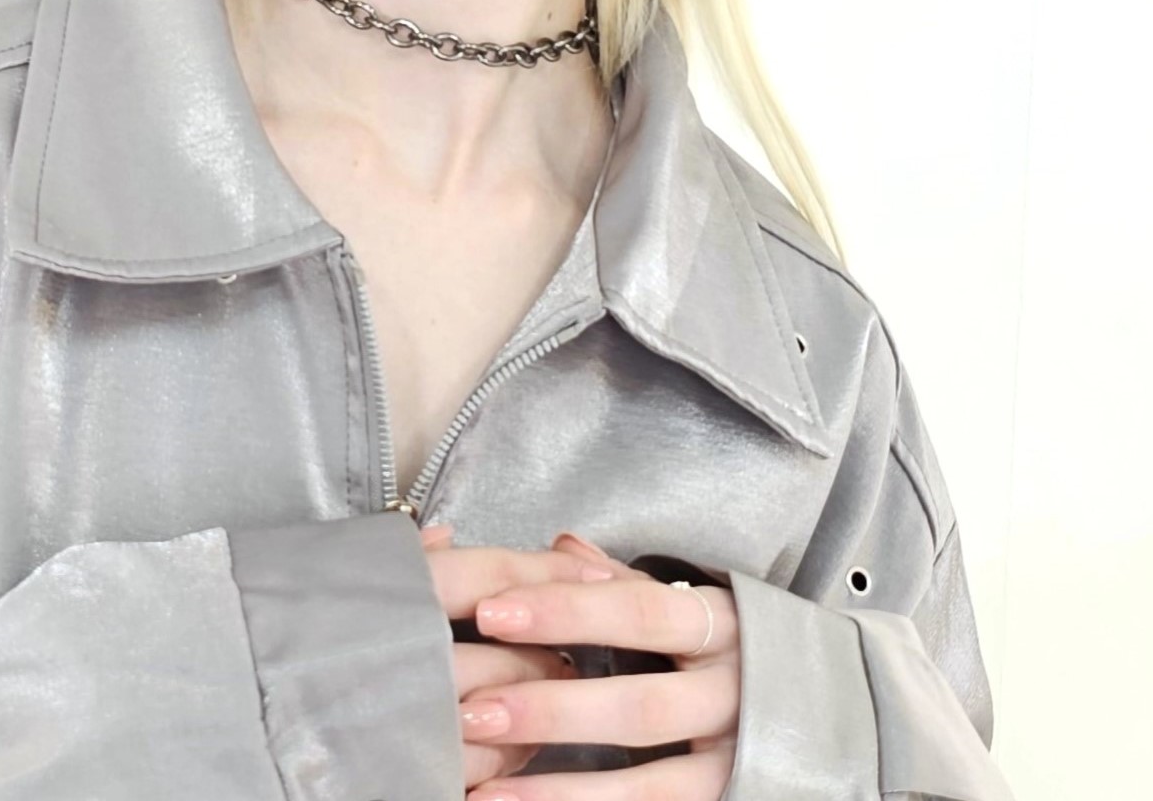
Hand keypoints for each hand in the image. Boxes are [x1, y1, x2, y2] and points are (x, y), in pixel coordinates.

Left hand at [418, 523, 740, 799]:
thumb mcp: (701, 607)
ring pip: (653, 785)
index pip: (637, 611)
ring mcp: (742, 760)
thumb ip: (628, 584)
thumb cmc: (751, 649)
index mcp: (723, 626)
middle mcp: (737, 696)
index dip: (564, 610)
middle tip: (473, 709)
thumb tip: (562, 545)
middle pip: (641, 706)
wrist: (848, 714)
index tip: (491, 612)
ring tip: (486, 794)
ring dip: (563, 791)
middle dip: (553, 710)